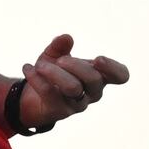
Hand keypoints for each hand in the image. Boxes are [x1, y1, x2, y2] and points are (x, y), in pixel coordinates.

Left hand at [13, 35, 127, 132]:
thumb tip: (66, 38)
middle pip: (94, 79)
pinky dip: (36, 78)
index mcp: (99, 76)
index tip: (98, 59)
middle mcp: (92, 92)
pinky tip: (27, 67)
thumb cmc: (53, 73)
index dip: (114, 68)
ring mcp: (77, 104)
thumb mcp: (55, 56)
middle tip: (60, 59)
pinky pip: (50, 94)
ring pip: (73, 88)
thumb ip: (60, 46)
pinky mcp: (59, 111)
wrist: (33, 98)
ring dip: (55, 72)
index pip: (121, 76)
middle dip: (76, 65)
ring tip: (39, 64)